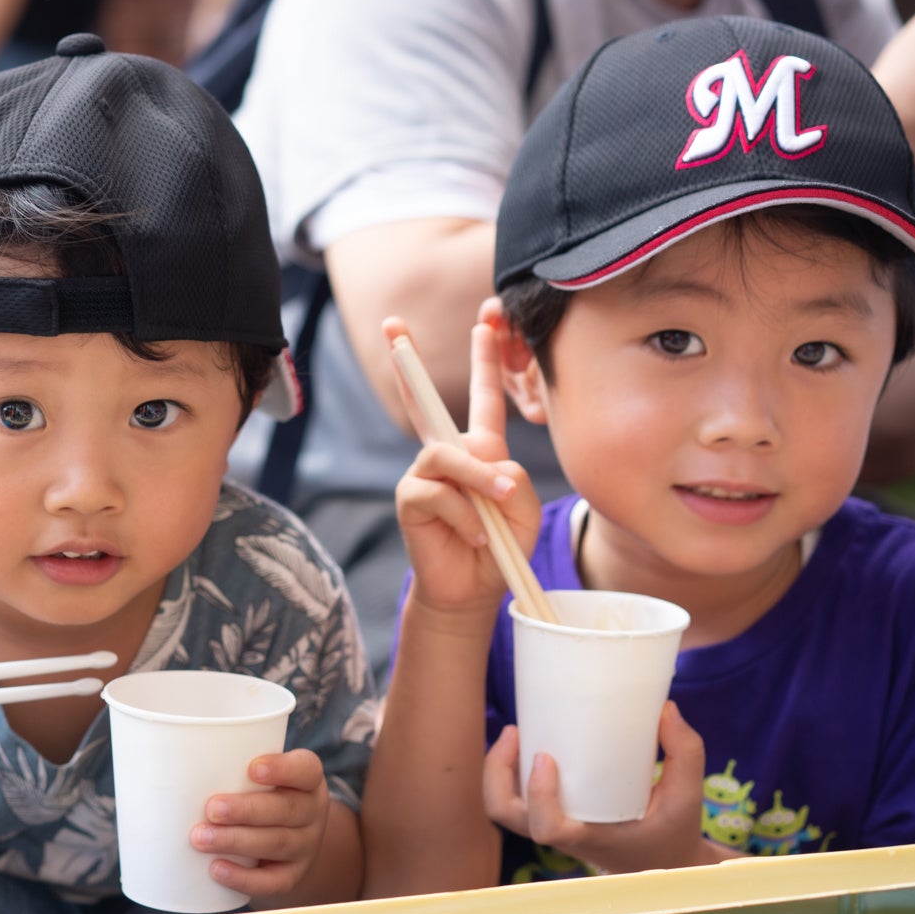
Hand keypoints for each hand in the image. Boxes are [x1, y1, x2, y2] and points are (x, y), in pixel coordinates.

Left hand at [193, 749, 330, 904]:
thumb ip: (226, 767)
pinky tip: (216, 869)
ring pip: (277, 843)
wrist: (282, 850)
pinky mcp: (291, 877)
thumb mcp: (253, 779)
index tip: (251, 768)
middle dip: (247, 810)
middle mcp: (311, 813)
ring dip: (236, 841)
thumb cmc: (255, 798)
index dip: (282, 768)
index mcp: (305, 781)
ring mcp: (305, 847)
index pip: (305, 769)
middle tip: (211, 809)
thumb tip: (159, 756)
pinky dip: (244, 878)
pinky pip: (272, 881)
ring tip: (200, 838)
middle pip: (287, 809)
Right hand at [387, 302, 541, 617]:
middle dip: (407, 362)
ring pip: (448, 455)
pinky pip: (438, 492)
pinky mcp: (409, 498)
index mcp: (480, 451)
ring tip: (499, 507)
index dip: (484, 361)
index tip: (483, 324)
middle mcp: (446, 455)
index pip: (483, 398)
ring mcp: (424, 475)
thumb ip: (511, 478)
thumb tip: (480, 463)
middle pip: (424, 401)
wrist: (474, 589)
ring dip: (479, 481)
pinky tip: (475, 536)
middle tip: (391, 324)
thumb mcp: (523, 509)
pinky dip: (465, 515)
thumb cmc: (500, 547)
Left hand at [482, 702, 722, 874]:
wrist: (663, 858)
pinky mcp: (550, 814)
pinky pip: (513, 796)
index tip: (545, 758)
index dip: (537, 795)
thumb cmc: (672, 828)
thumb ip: (684, 753)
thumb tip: (666, 709)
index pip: (546, 830)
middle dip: (496, 772)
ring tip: (516, 731)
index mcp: (589, 838)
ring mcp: (551, 825)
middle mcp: (561, 834)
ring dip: (497, 768)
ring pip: (501, 804)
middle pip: (503, 812)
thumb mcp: (687, 796)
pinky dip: (508, 771)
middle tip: (515, 732)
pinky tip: (526, 740)